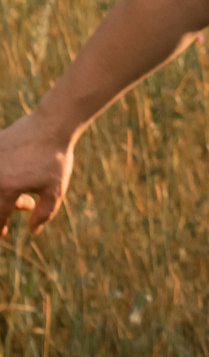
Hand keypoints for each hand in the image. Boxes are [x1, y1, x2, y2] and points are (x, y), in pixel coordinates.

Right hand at [0, 110, 74, 238]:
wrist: (52, 125)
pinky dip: (3, 173)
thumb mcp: (55, 190)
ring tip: (22, 189)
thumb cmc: (55, 159)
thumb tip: (33, 230)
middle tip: (24, 203)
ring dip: (4, 191)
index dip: (0, 227)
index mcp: (7, 188)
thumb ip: (44, 214)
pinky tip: (15, 172)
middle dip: (3, 208)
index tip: (3, 232)